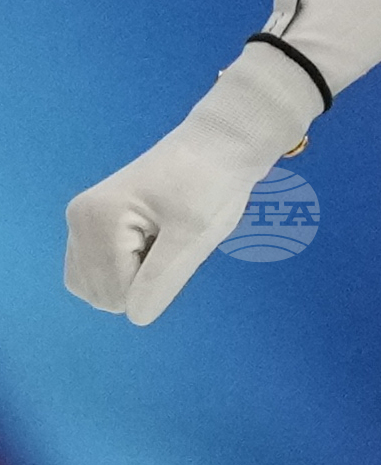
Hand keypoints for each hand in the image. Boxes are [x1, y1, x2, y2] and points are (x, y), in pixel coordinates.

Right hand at [64, 43, 323, 325]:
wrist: (217, 147)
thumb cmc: (212, 185)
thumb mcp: (194, 236)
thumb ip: (162, 279)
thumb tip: (135, 317)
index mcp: (96, 220)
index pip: (118, 294)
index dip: (156, 284)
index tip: (176, 242)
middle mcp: (78, 220)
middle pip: (102, 295)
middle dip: (142, 281)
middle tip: (169, 240)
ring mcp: (81, 221)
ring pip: (97, 288)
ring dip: (134, 278)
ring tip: (160, 240)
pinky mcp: (92, 224)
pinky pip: (99, 274)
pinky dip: (127, 270)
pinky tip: (151, 242)